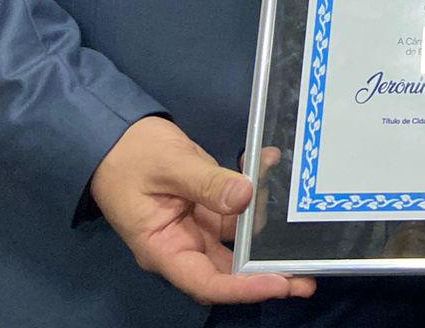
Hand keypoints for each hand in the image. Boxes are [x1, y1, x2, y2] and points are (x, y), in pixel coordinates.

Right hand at [89, 116, 313, 304]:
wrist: (115, 137)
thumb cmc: (130, 157)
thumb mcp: (169, 166)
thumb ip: (207, 183)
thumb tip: (246, 197)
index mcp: (164, 250)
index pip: (206, 282)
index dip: (243, 288)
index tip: (279, 283)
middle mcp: (184, 245)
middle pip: (229, 271)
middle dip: (268, 274)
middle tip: (309, 277)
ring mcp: (197, 227)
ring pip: (239, 242)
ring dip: (268, 235)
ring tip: (303, 224)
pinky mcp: (208, 208)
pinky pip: (238, 209)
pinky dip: (256, 192)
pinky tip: (270, 165)